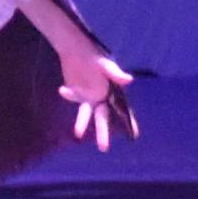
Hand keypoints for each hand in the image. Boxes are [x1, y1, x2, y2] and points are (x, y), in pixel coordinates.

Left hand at [42, 21, 135, 149]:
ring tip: (78, 134)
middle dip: (103, 132)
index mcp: (112, 92)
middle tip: (104, 149)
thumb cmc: (94, 56)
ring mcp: (88, 97)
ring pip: (86, 114)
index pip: (122, 110)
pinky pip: (73, 98)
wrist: (76, 50)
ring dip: (82, 123)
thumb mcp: (105, 65)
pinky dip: (69, 96)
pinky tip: (62, 89)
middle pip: (103, 118)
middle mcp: (101, 97)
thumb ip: (116, 74)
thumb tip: (129, 80)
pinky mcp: (76, 93)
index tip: (135, 135)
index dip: (128, 122)